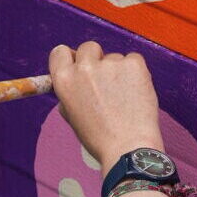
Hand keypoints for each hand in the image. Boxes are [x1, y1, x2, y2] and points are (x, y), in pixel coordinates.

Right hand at [48, 41, 163, 173]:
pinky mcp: (133, 63)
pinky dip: (135, 73)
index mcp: (65, 80)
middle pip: (89, 48)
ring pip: (114, 58)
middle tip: (105, 83)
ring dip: (118, 71)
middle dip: (96, 61)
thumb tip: (75, 80)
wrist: (128, 148)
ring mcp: (110, 63)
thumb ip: (71, 94)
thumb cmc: (99, 139)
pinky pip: (133, 60)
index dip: (71, 58)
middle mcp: (85, 67)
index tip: (79, 65)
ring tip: (124, 99)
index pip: (60, 53)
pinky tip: (136, 94)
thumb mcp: (73, 117)